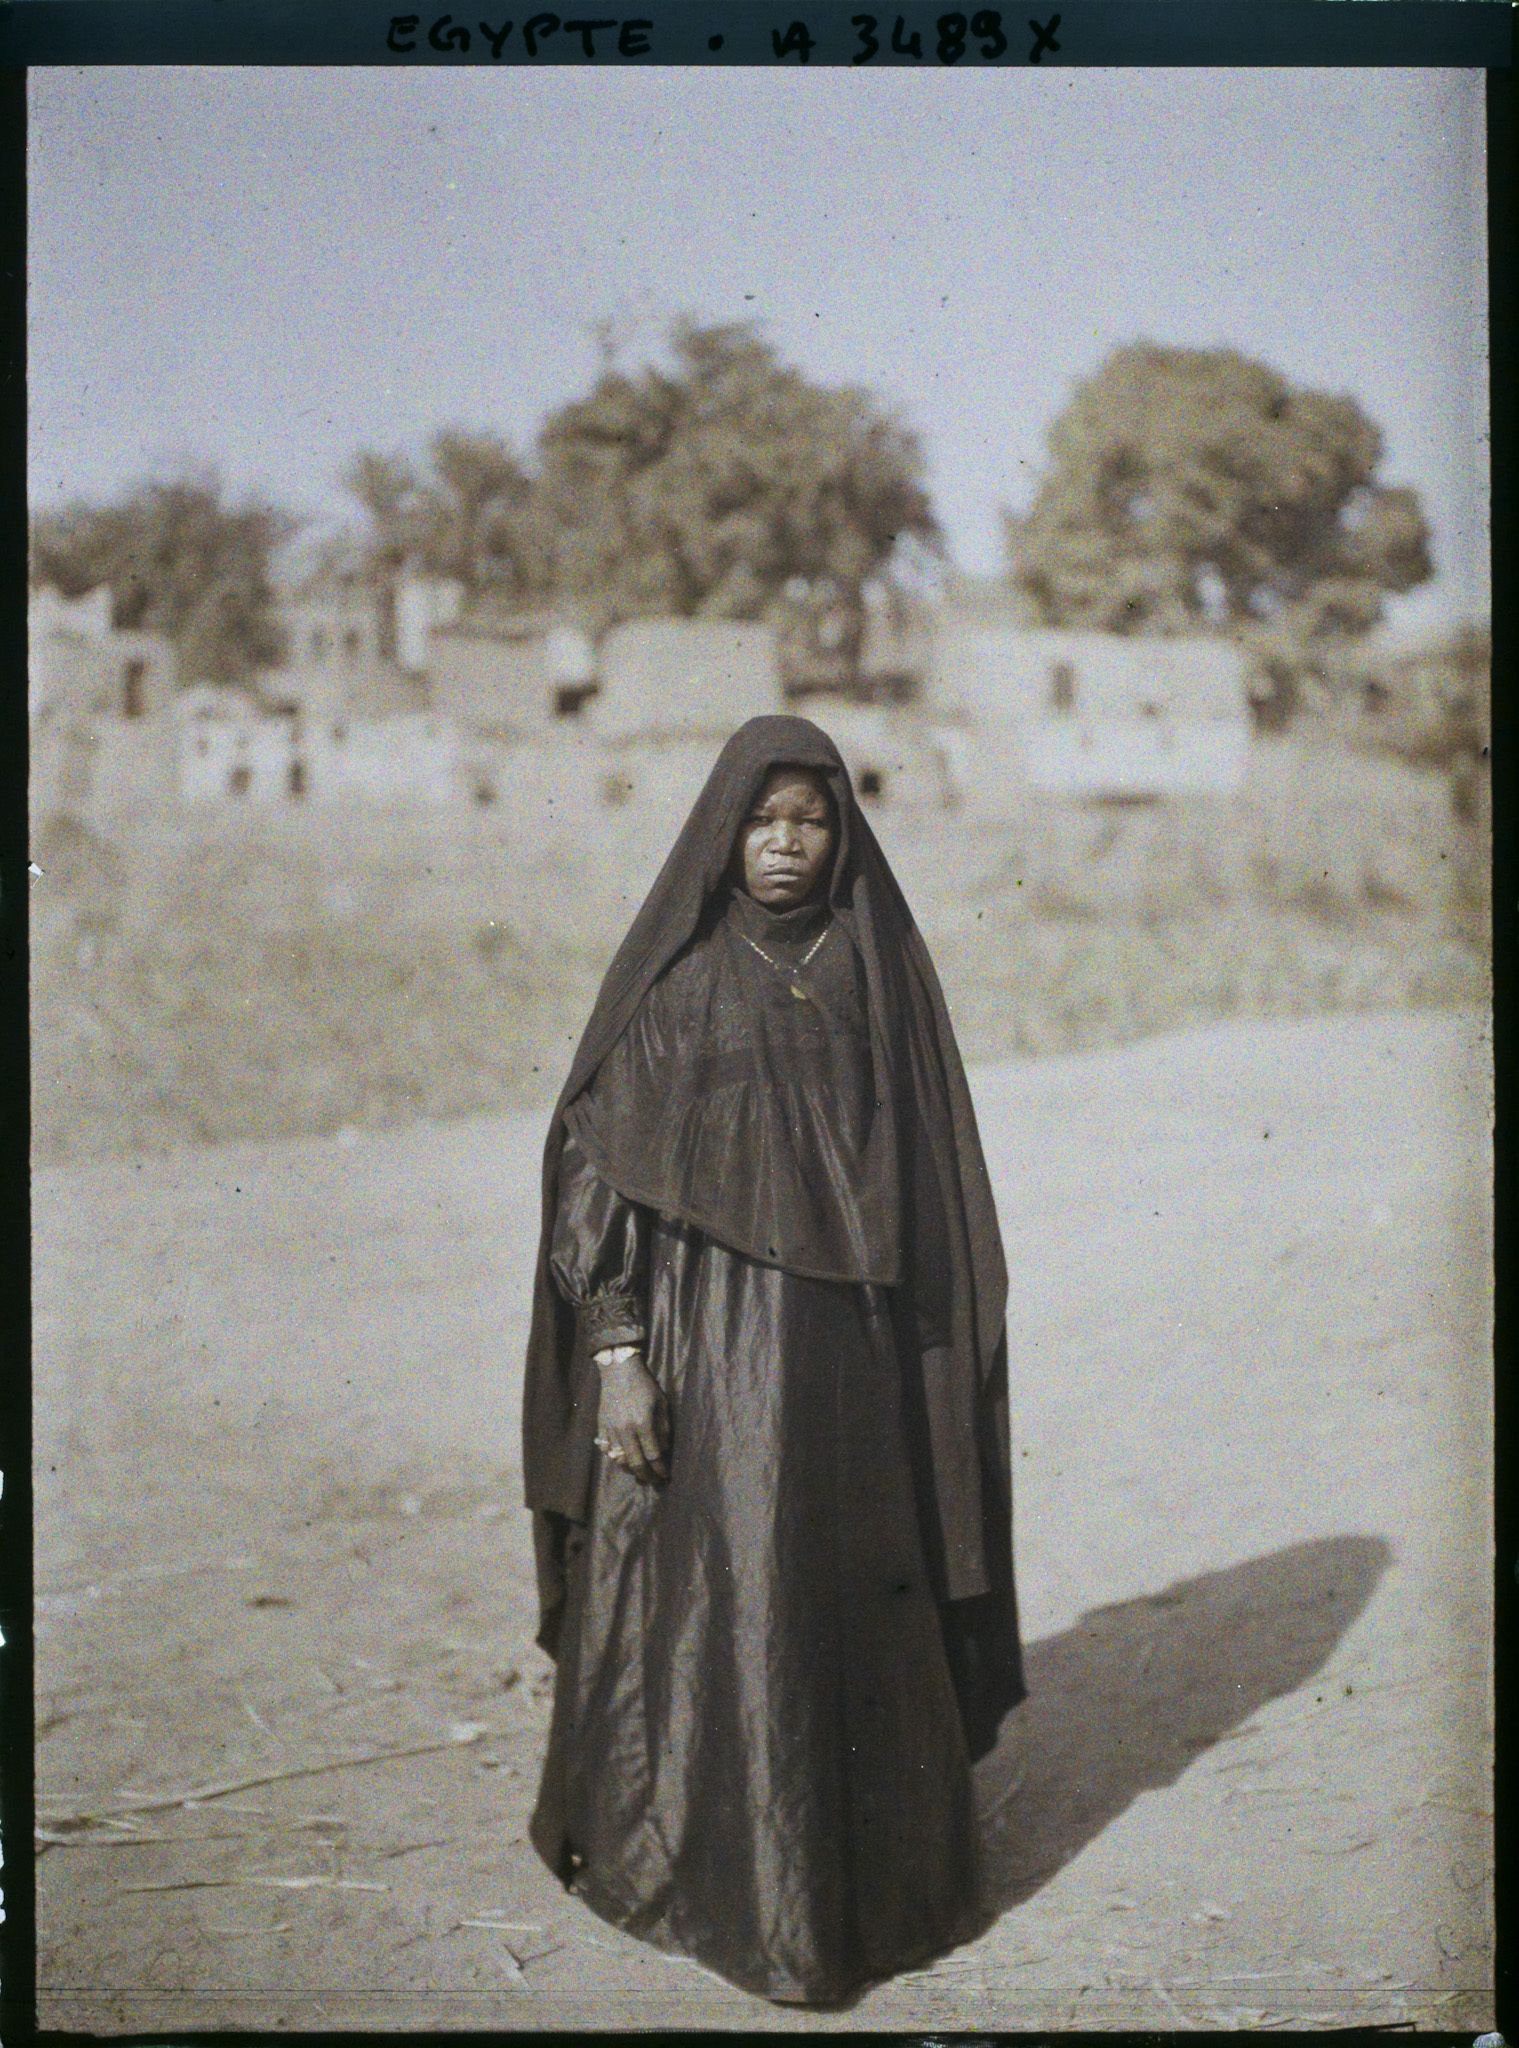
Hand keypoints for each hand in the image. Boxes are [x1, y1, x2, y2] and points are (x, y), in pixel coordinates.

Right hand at [594, 1351, 669, 1484]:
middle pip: (635, 1463)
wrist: (618, 1370)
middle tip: (654, 1482)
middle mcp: (625, 1430)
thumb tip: (664, 1450)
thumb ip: (663, 1428)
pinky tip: (624, 1460)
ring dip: (631, 1470)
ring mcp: (611, 1430)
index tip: (665, 1476)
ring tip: (640, 1472)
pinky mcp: (601, 1427)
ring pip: (619, 1460)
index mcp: (643, 1423)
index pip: (653, 1455)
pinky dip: (616, 1458)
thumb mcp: (661, 1403)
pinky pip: (607, 1450)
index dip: (660, 1469)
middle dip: (646, 1476)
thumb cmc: (644, 1384)